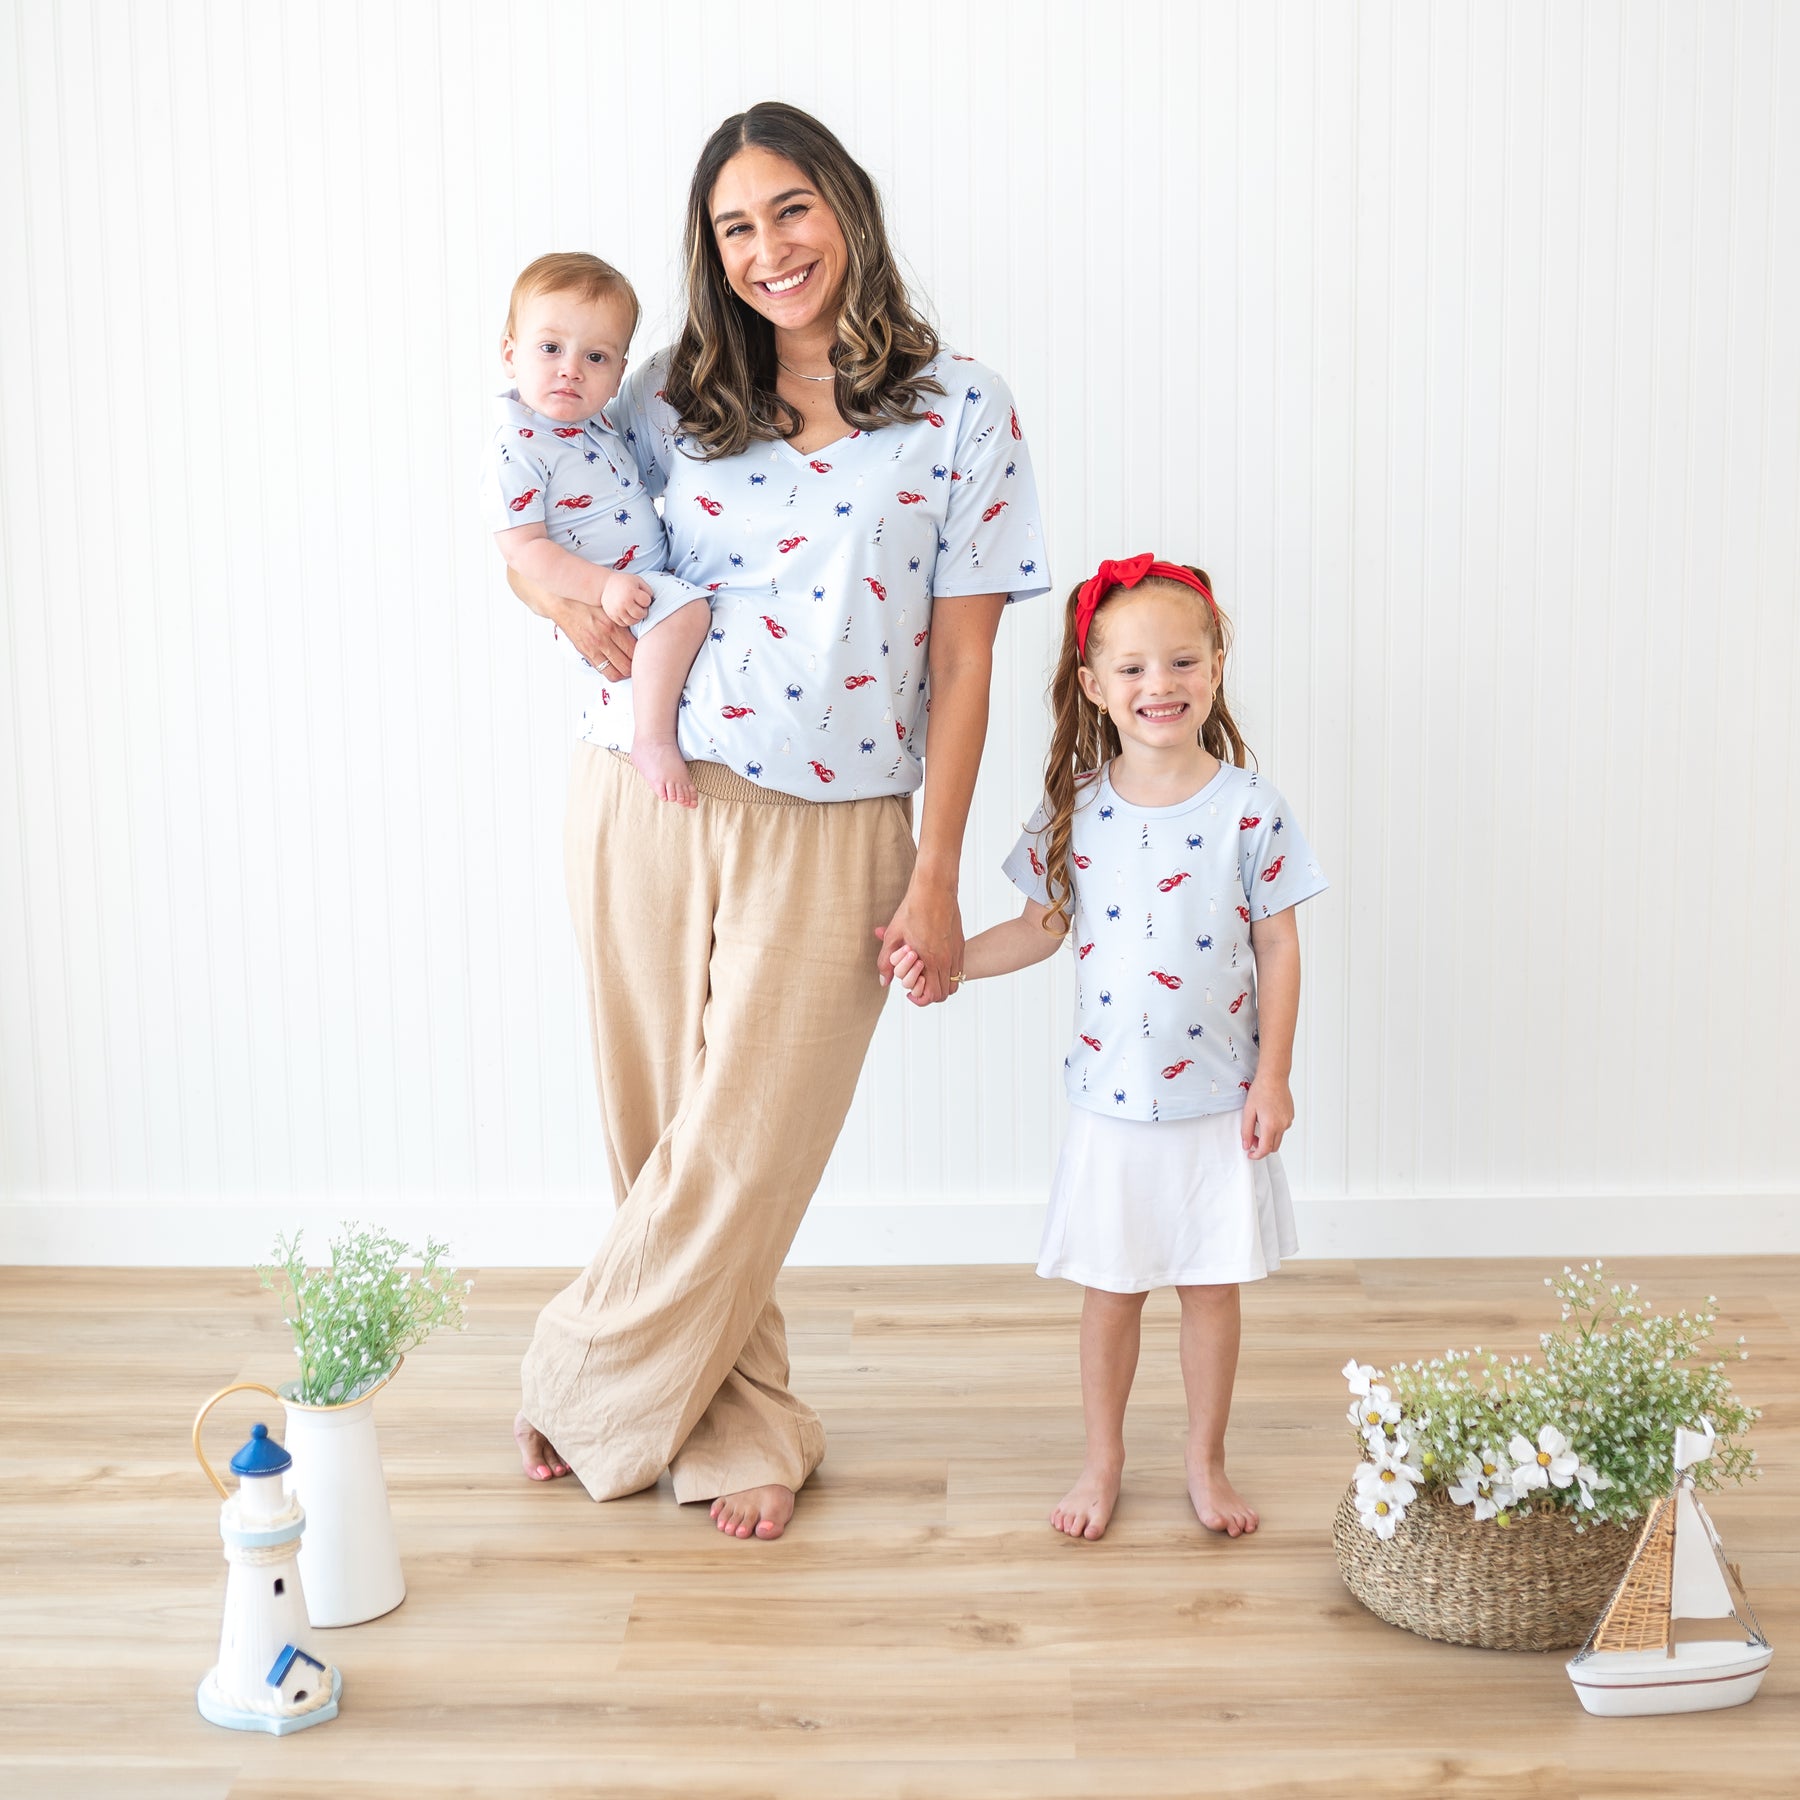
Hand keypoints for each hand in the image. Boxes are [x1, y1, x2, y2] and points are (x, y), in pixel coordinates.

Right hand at [552, 598, 635, 680]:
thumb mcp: (610, 607)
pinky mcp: (585, 653)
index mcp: (613, 626)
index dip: (642, 655)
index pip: (634, 650)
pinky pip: (602, 670)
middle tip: (638, 664)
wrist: (562, 602)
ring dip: (623, 673)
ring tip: (627, 668)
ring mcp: (593, 648)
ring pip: (615, 673)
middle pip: (627, 665)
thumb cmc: (585, 602)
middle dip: (634, 667)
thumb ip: (624, 621)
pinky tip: (614, 666)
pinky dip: (610, 672)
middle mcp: (604, 639)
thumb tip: (639, 632)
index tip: (644, 654)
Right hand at [599, 570, 652, 627]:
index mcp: (631, 592)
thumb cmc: (625, 582)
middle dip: (643, 611)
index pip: (646, 602)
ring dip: (636, 617)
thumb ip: (648, 589)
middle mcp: (624, 602)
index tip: (642, 597)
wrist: (605, 585)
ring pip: (633, 621)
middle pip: (640, 614)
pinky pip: (624, 624)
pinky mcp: (612, 616)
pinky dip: (628, 620)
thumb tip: (653, 601)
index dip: (647, 600)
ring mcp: (617, 610)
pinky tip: (628, 613)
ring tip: (635, 610)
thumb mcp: (638, 581)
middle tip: (640, 606)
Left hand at [873, 881, 963, 1005]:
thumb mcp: (893, 936)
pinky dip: (947, 971)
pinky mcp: (960, 942)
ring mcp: (957, 950)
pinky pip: (958, 968)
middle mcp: (948, 958)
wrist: (934, 888)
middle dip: (930, 993)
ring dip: (940, 983)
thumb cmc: (913, 908)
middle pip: (945, 992)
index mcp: (932, 959)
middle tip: (917, 983)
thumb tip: (884, 981)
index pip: (933, 994)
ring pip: (954, 982)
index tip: (911, 994)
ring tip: (925, 973)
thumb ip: (886, 962)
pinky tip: (933, 960)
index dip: (921, 999)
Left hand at [1241, 1072, 1293, 1160]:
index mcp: (1270, 1125)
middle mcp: (1282, 1125)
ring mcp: (1288, 1121)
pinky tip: (1267, 1117)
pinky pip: (1282, 1128)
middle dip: (1262, 1147)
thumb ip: (1246, 1131)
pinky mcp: (1291, 1116)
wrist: (1274, 1077)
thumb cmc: (1261, 1091)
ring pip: (1278, 1138)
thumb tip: (1246, 1145)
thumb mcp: (1248, 1111)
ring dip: (1268, 1138)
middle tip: (1251, 1139)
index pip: (1265, 1149)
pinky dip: (1274, 1129)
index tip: (1250, 1154)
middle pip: (1273, 1147)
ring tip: (1258, 1125)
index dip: (1256, 1155)